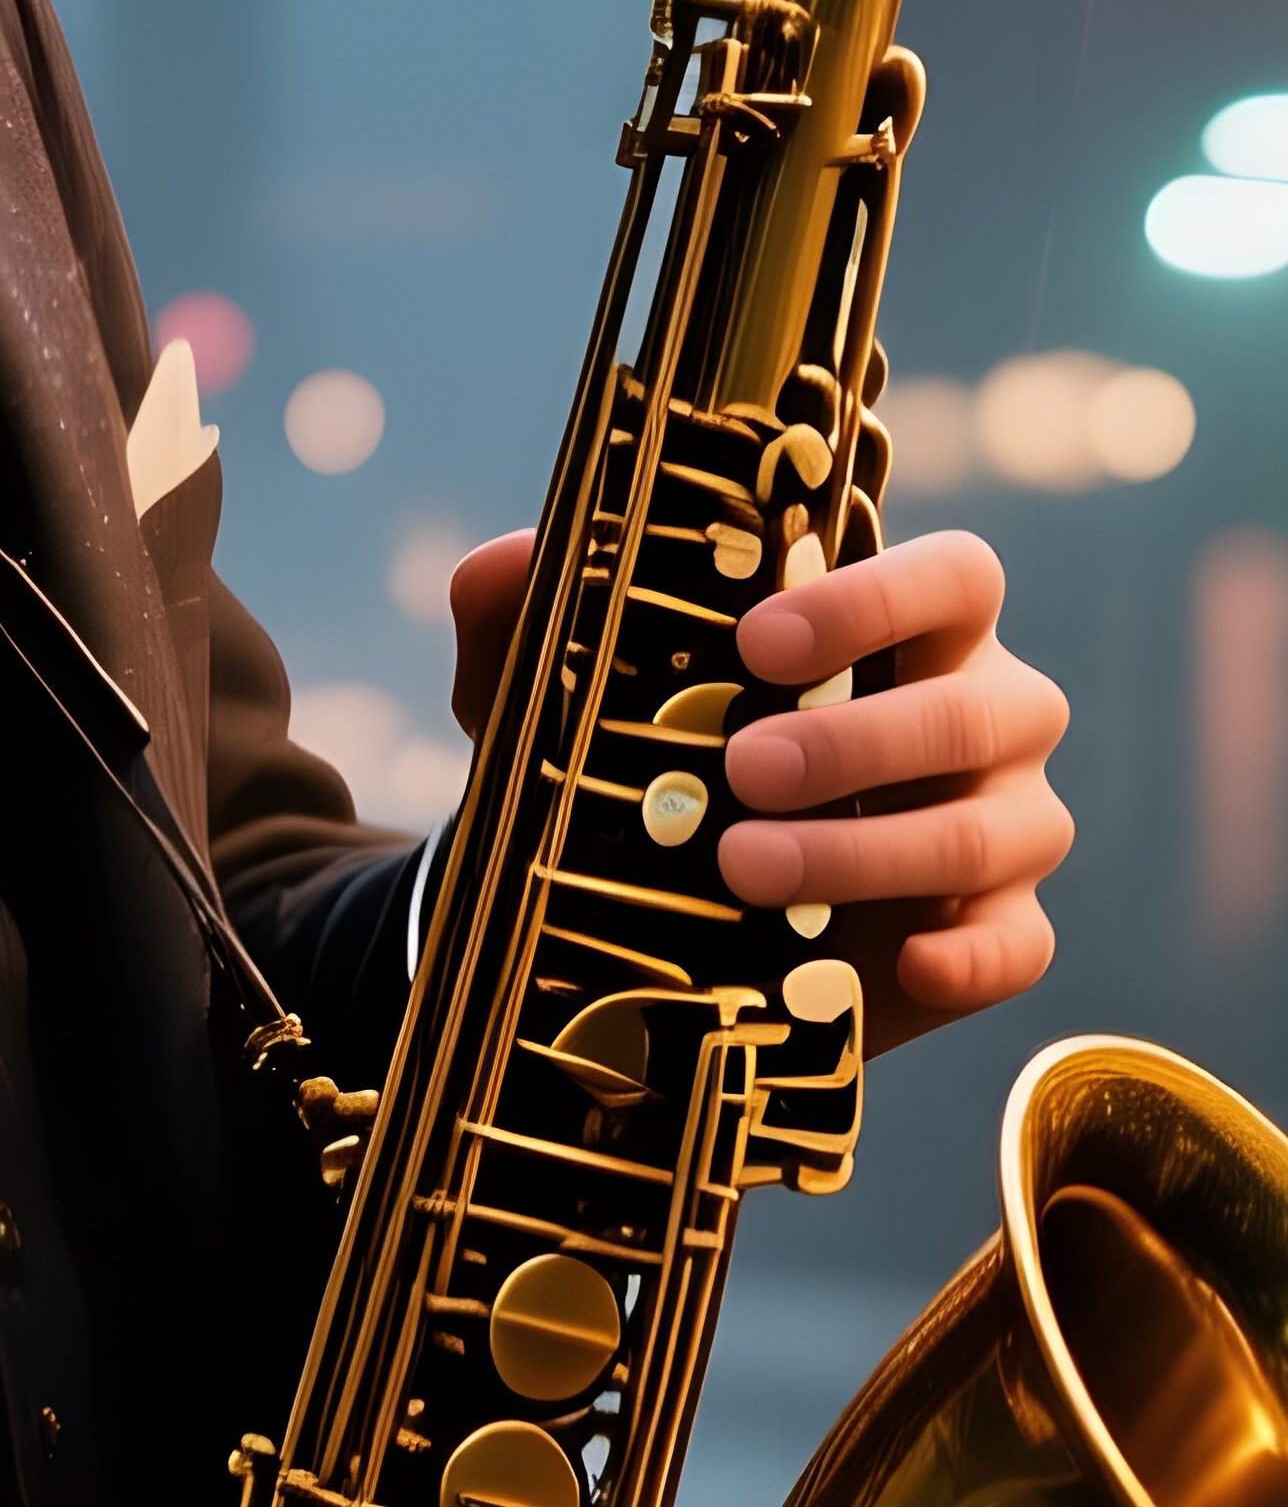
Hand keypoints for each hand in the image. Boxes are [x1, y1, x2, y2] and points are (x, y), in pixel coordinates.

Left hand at [449, 528, 1071, 1058]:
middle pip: (981, 706)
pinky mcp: (993, 935)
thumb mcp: (561, 694)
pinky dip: (972, 957)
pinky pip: (1023, 946)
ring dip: (871, 851)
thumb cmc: (640, 758)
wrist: (650, 908)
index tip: (756, 641)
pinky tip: (902, 966)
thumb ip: (525, 616)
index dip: (875, 599)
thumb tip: (504, 562)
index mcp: (908, 630)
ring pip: (997, 831)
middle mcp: (980, 714)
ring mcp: (1004, 826)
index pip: (956, 577)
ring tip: (744, 870)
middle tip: (738, 771)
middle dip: (858, 740)